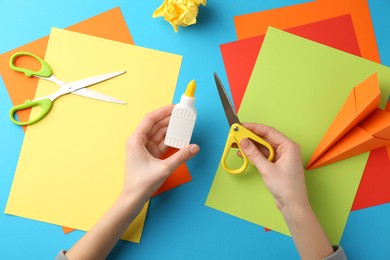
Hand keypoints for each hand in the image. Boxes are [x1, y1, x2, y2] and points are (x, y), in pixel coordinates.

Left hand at [65, 105, 198, 259]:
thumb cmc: (141, 183)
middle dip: (169, 119)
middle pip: (155, 125)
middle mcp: (139, 141)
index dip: (163, 111)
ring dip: (170, 130)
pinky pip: (161, 143)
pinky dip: (170, 140)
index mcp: (136, 140)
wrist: (133, 198)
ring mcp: (144, 148)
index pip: (150, 119)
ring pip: (159, 133)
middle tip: (182, 115)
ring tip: (183, 125)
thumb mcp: (164, 168)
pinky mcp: (149, 155)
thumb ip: (181, 157)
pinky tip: (179, 138)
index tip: (174, 107)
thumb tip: (194, 147)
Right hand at [239, 123, 333, 258]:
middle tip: (236, 135)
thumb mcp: (267, 169)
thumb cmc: (286, 188)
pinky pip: (263, 155)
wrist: (293, 205)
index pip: (269, 131)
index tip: (242, 126)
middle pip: (265, 138)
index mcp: (289, 146)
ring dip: (250, 146)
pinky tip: (243, 154)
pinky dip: (254, 154)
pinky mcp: (276, 164)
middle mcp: (286, 149)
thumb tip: (243, 141)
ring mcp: (281, 157)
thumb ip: (254, 154)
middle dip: (250, 137)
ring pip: (263, 147)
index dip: (254, 127)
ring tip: (236, 144)